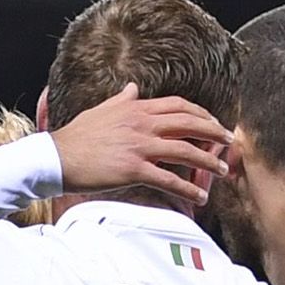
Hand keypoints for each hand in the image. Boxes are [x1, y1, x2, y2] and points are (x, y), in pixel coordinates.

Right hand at [50, 83, 231, 207]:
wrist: (56, 157)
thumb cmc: (76, 136)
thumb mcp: (101, 111)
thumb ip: (121, 100)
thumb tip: (133, 87)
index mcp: (136, 109)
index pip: (178, 106)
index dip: (201, 114)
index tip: (213, 123)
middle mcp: (142, 123)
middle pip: (189, 123)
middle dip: (213, 132)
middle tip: (228, 142)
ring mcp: (139, 146)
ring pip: (185, 150)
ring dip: (208, 161)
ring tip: (222, 171)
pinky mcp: (133, 169)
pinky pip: (168, 179)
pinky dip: (187, 188)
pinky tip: (199, 197)